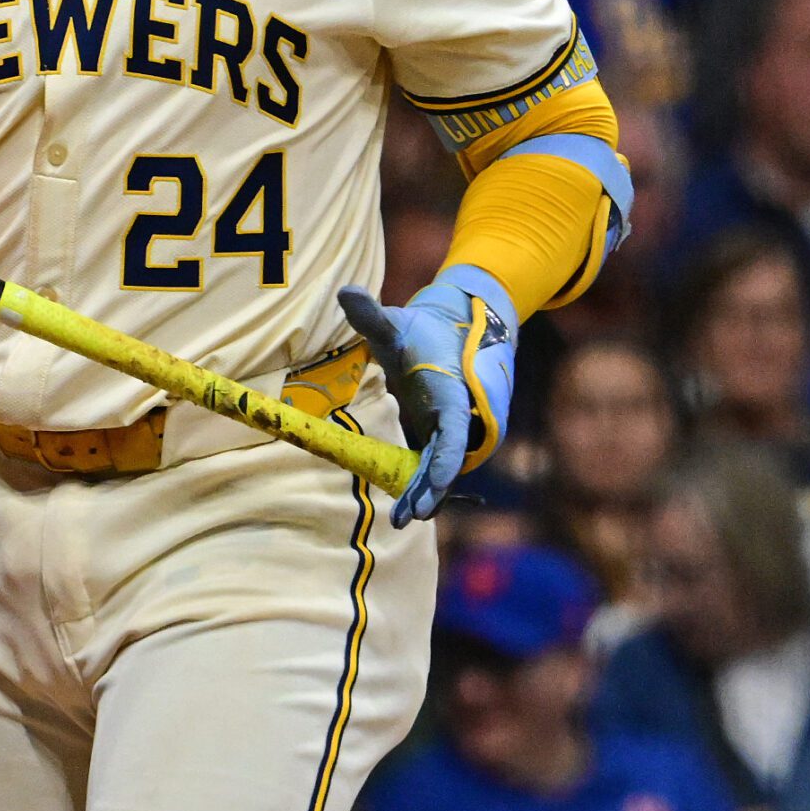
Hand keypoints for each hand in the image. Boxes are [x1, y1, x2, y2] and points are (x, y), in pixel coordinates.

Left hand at [336, 266, 516, 527]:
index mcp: (455, 393)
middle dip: (431, 489)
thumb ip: (372, 316)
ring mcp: (458, 427)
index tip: (436, 485)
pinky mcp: (446, 432)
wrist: (460, 327)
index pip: (454, 434)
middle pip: (448, 460)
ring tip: (403, 519)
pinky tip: (409, 506)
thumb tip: (344, 292)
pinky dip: (425, 482)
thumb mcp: (398, 323)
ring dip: (427, 492)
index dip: (446, 461)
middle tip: (407, 517)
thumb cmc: (425, 327)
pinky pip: (437, 461)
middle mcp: (465, 415)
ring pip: (443, 465)